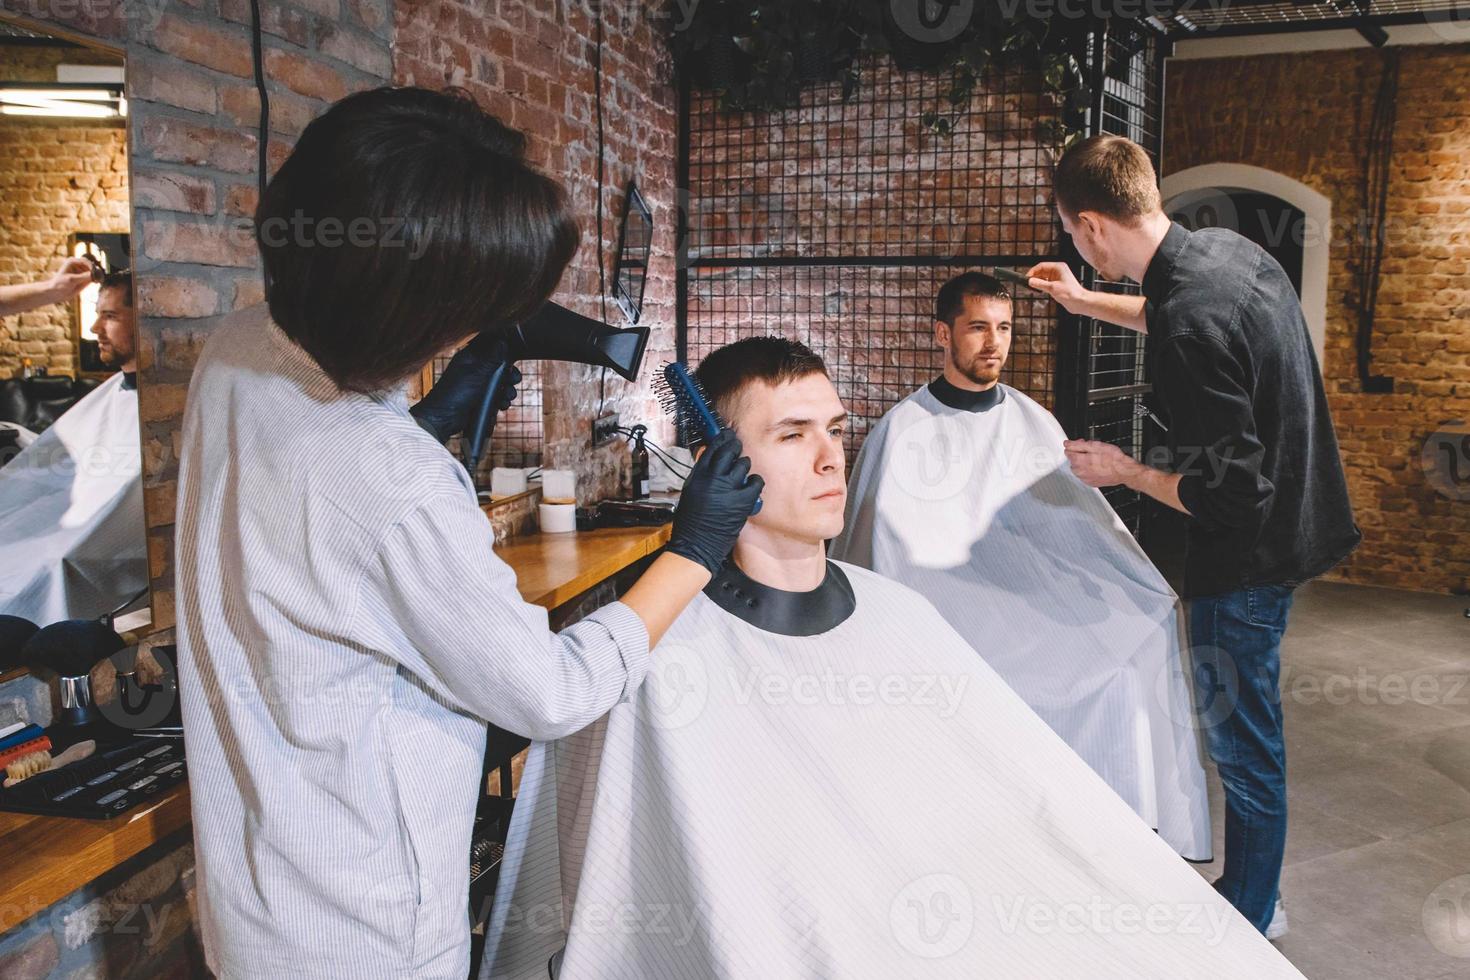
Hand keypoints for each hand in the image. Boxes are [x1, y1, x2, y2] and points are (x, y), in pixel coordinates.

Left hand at [48, 257, 94, 299]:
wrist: (56, 293)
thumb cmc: (60, 284)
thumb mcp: (72, 280)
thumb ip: (84, 276)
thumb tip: (95, 274)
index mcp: (72, 261)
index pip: (85, 261)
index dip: (91, 266)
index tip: (95, 272)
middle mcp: (78, 265)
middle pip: (91, 265)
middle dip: (95, 271)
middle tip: (98, 277)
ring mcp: (82, 271)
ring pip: (93, 272)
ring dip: (96, 276)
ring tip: (96, 281)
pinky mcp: (85, 278)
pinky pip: (93, 277)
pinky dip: (96, 279)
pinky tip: (96, 282)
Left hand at [409, 330, 521, 443]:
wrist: (444, 418)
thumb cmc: (454, 394)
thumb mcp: (476, 373)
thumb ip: (491, 359)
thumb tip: (502, 342)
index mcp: (470, 358)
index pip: (491, 349)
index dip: (504, 354)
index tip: (512, 361)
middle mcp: (475, 370)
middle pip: (499, 367)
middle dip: (509, 375)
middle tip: (513, 380)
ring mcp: (478, 385)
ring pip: (500, 383)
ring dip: (507, 390)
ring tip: (507, 396)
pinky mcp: (480, 399)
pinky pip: (496, 396)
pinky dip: (501, 400)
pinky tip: (502, 405)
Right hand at [666, 428, 763, 576]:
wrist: (696, 545)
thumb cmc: (691, 522)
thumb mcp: (690, 491)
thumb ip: (701, 474)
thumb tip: (709, 457)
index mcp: (697, 476)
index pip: (711, 449)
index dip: (721, 440)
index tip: (726, 435)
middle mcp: (712, 479)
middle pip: (728, 451)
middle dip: (735, 447)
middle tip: (737, 448)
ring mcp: (728, 489)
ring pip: (743, 464)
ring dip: (744, 467)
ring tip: (741, 475)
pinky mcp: (742, 501)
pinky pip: (755, 481)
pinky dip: (754, 483)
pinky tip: (750, 487)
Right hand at [1025, 261, 1089, 314]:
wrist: (1079, 302)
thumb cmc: (1071, 293)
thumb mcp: (1052, 288)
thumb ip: (1039, 284)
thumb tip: (1030, 281)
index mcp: (1058, 267)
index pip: (1041, 266)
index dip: (1033, 271)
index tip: (1027, 278)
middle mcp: (1058, 271)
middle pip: (1042, 271)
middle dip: (1035, 277)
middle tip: (1028, 284)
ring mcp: (1058, 278)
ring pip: (1043, 278)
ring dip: (1038, 282)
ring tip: (1032, 288)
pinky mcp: (1057, 285)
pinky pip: (1046, 283)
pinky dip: (1041, 286)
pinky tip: (1039, 290)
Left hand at [1064, 439, 1142, 488]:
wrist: (1124, 471)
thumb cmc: (1113, 458)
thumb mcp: (1095, 445)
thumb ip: (1078, 445)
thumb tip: (1067, 444)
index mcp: (1078, 461)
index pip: (1068, 450)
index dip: (1076, 445)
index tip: (1083, 443)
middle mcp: (1079, 472)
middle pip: (1073, 459)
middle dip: (1080, 453)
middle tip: (1092, 450)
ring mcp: (1085, 479)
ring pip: (1078, 468)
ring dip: (1084, 462)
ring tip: (1096, 459)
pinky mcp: (1091, 483)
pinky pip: (1085, 475)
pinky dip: (1088, 470)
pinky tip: (1097, 466)